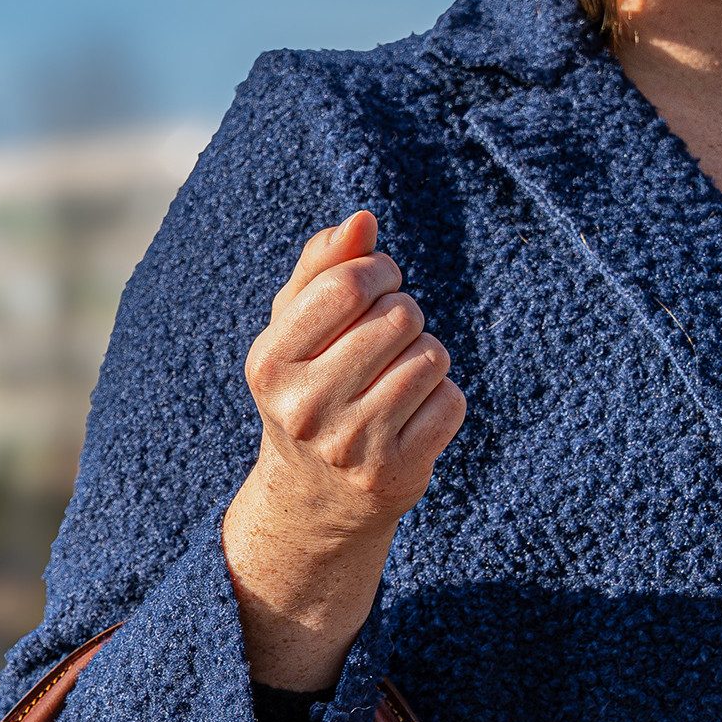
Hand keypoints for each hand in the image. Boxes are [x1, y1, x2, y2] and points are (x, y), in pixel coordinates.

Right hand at [221, 211, 465, 692]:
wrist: (312, 500)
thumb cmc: (310, 390)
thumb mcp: (295, 331)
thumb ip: (321, 269)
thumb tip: (362, 221)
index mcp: (270, 363)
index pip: (349, 285)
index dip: (378, 271)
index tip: (376, 286)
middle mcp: (304, 408)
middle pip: (399, 317)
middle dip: (404, 316)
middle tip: (386, 341)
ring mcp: (350, 446)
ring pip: (431, 357)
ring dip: (426, 358)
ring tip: (398, 379)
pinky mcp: (394, 474)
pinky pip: (451, 402)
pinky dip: (442, 401)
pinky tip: (413, 416)